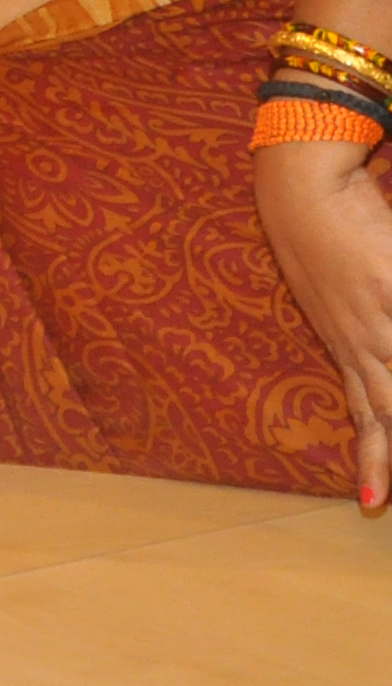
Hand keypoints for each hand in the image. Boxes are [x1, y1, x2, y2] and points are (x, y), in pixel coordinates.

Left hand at [256, 139, 391, 511]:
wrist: (303, 183)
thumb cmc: (322, 235)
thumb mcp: (346, 294)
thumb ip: (366, 328)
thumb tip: (376, 358)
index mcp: (344, 344)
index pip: (367, 414)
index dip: (374, 458)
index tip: (372, 500)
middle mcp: (360, 341)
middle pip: (387, 413)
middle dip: (390, 458)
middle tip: (379, 501)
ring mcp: (377, 318)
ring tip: (384, 484)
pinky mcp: (390, 288)